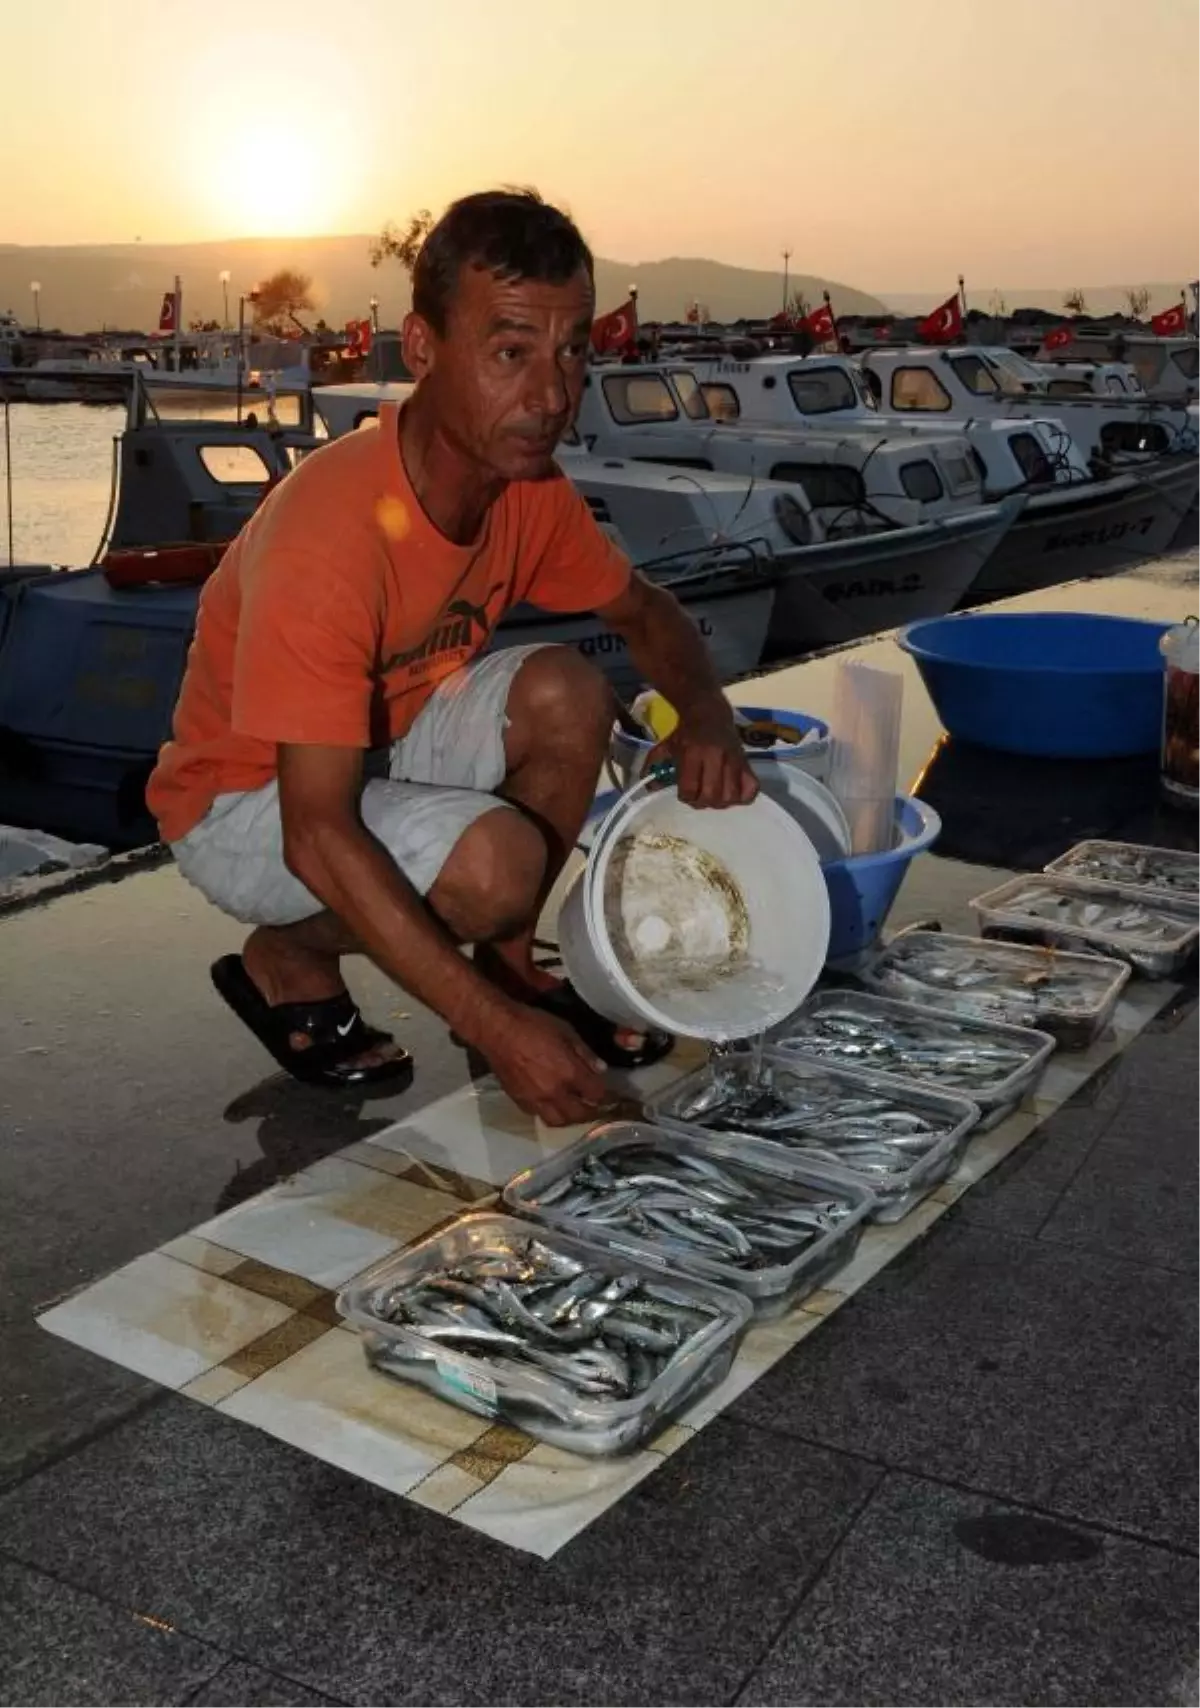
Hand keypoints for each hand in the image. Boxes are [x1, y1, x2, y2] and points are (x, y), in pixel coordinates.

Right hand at [480, 1006, 612, 1127]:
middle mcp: (554, 1093)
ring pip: (559, 1121)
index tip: (612, 1095)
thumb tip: (601, 1071)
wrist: (497, 1030)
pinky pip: (539, 1115)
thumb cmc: (533, 1024)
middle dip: (592, 1112)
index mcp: (569, 1074)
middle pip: (579, 1115)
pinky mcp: (519, 1101)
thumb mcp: (566, 1031)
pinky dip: (550, 1112)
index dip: (608, 1096)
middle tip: (597, 1106)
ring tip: (575, 1109)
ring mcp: (535, 1100)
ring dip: (571, 1118)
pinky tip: (552, 1103)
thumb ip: (585, 1053)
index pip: (596, 1095)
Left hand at [650, 705, 757, 808]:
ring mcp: (734, 760)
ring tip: (713, 796)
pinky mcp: (746, 762)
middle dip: (702, 802)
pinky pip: (751, 789)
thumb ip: (654, 766)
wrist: (708, 713)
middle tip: (698, 797)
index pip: (690, 788)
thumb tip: (649, 788)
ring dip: (720, 802)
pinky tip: (731, 793)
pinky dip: (742, 797)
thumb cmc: (685, 733)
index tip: (684, 793)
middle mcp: (715, 756)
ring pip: (731, 796)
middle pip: (711, 796)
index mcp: (692, 752)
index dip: (685, 797)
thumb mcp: (664, 746)